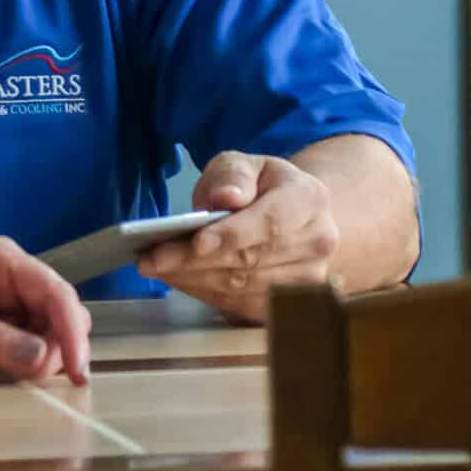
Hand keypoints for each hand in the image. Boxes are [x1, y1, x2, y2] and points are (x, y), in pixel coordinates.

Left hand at [0, 236, 90, 384]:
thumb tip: (44, 359)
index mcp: (0, 262)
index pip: (57, 294)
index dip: (73, 333)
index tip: (77, 371)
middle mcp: (6, 283)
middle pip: (57, 323)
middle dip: (43, 354)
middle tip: (9, 375)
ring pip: (39, 347)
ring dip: (15, 367)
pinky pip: (14, 361)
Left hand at [135, 150, 340, 322]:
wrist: (292, 216)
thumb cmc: (261, 187)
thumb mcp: (245, 164)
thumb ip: (233, 176)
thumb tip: (226, 197)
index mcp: (310, 199)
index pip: (269, 223)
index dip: (231, 235)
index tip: (195, 242)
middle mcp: (318, 242)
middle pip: (251, 260)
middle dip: (196, 261)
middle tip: (152, 258)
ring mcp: (309, 279)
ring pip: (243, 287)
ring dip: (194, 280)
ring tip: (156, 267)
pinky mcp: (290, 304)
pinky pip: (241, 306)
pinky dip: (205, 294)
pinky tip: (179, 279)